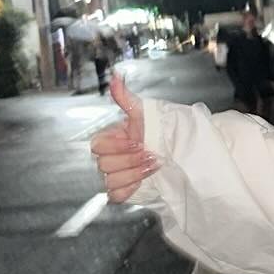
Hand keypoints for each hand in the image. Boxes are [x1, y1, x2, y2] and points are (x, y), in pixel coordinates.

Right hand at [89, 74, 156, 202]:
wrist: (177, 152)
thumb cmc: (159, 131)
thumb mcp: (145, 112)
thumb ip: (126, 97)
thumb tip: (116, 77)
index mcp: (110, 138)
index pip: (97, 146)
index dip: (117, 146)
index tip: (137, 141)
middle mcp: (110, 157)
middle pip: (104, 165)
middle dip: (131, 159)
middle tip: (150, 153)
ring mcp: (115, 174)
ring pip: (110, 181)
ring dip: (134, 173)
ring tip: (152, 165)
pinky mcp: (123, 190)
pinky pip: (115, 195)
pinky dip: (129, 189)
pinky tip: (144, 180)